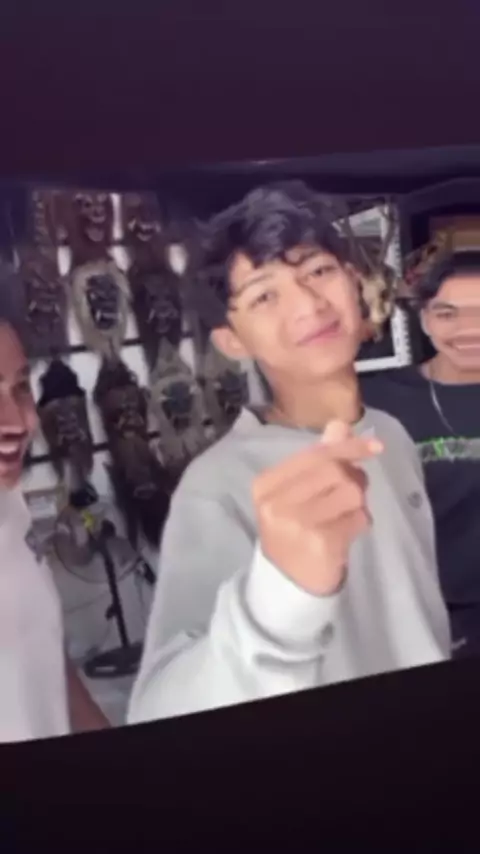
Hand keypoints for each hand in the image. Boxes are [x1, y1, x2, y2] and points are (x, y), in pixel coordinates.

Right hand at [252, 420, 382, 596]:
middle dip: (355, 477)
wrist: (288, 582)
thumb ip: (319, 458)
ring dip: (359, 503)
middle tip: (355, 492)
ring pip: (350, 492)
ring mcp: (297, 524)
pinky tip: (347, 533)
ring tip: (348, 515)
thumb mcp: (299, 492)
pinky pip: (358, 518)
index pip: (314, 454)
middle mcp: (276, 502)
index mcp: (266, 484)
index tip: (376, 446)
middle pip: (334, 469)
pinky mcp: (320, 544)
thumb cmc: (294, 529)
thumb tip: (340, 424)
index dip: (348, 447)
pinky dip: (361, 522)